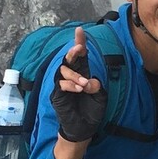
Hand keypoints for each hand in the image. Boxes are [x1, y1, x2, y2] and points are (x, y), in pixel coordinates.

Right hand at [50, 26, 106, 141]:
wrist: (84, 128)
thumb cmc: (91, 111)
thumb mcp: (100, 97)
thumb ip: (96, 87)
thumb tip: (91, 81)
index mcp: (82, 73)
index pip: (81, 56)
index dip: (80, 42)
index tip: (80, 30)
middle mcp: (71, 77)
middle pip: (69, 59)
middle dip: (73, 51)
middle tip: (80, 48)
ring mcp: (63, 85)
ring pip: (63, 71)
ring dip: (75, 75)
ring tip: (85, 85)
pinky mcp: (57, 95)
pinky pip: (61, 85)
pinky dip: (70, 85)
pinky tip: (79, 89)